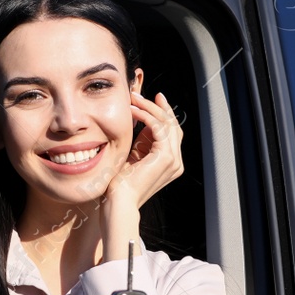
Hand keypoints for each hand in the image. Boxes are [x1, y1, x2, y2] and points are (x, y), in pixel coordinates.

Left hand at [104, 90, 183, 211]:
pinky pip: (159, 128)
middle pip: (173, 126)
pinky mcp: (166, 157)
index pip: (172, 132)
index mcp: (170, 162)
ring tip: (133, 99)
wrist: (119, 201)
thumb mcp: (133, 156)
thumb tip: (142, 120)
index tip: (153, 99)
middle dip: (158, 107)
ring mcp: (174, 160)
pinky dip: (146, 116)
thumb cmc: (120, 183)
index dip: (163, 114)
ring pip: (167, 124)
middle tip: (142, 94)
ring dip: (149, 108)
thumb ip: (142, 142)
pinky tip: (133, 110)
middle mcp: (176, 162)